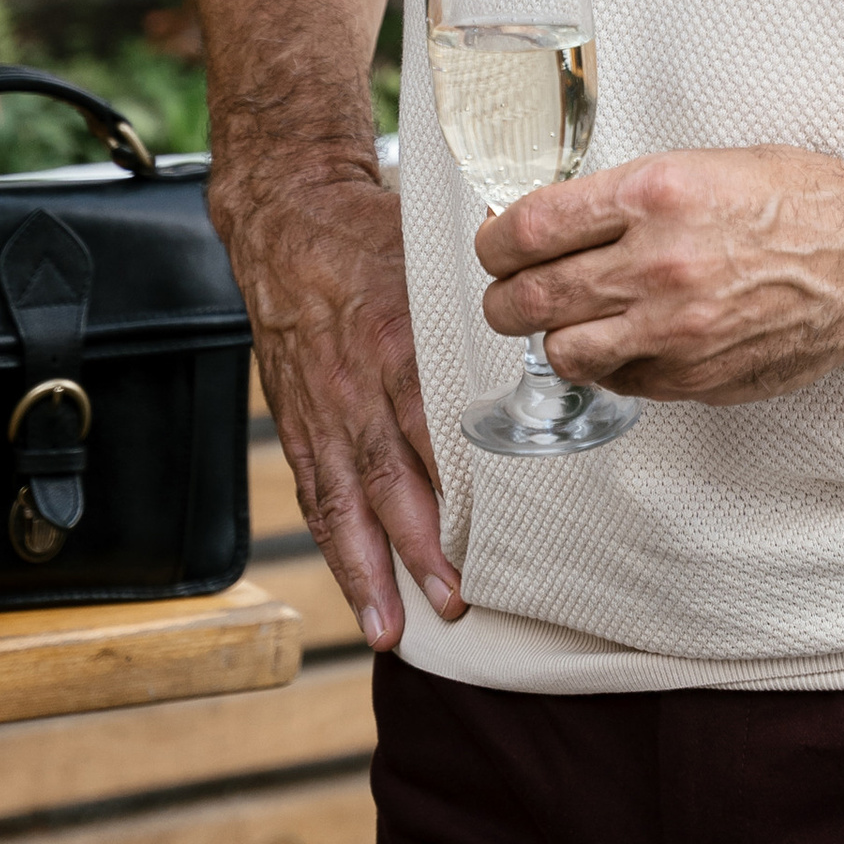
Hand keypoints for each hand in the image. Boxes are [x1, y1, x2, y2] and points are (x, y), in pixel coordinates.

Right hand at [213, 157, 463, 647]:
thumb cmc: (372, 233)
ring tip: (390, 630)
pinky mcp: (294, 417)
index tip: (489, 531)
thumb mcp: (437, 253)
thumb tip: (557, 328)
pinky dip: (333, 545)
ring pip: (341, 502)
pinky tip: (356, 588)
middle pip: (385, 477)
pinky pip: (314, 491)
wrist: (286, 214)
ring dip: (366, 570)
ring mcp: (318, 406)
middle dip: (417, 547)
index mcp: (398, 336)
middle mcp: (352, 381)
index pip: (429, 421)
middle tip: (453, 600)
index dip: (454, 482)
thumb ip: (487, 304)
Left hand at [475, 147, 843, 403]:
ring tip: (564, 321)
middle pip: (527, 299)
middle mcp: (657, 265)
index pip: (528, 228)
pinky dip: (611, 364)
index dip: (493, 241)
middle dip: (503, 297)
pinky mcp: (696, 377)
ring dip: (552, 337)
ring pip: (561, 352)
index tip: (494, 245)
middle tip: (508, 291)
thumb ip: (622, 197)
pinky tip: (627, 340)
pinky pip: (618, 381)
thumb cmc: (795, 200)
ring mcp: (675, 330)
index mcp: (653, 194)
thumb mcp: (700, 164)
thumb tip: (550, 224)